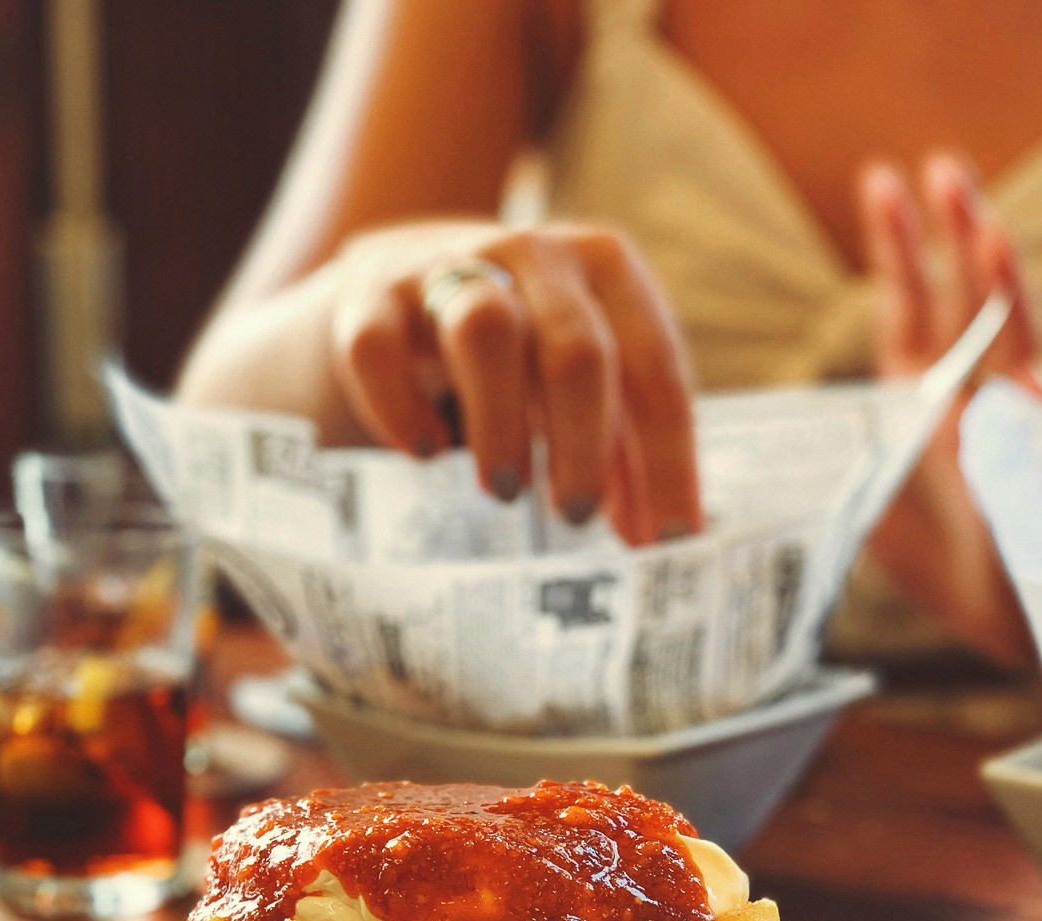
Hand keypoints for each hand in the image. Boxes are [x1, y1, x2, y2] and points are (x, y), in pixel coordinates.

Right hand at [328, 221, 702, 544]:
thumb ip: (625, 449)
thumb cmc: (520, 350)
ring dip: (501, 422)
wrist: (404, 282)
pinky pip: (380, 348)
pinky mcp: (372, 296)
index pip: (656, 371)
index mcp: (607, 270)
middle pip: (577, 351)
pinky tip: (423, 453)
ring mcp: (449, 267)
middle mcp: (534, 255)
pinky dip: (401, 407)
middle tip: (575, 516)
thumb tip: (658, 541)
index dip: (669, 463)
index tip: (667, 543)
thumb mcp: (584, 381)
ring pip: (485, 332)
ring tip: (505, 491)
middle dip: (584, 445)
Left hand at [856, 154, 1041, 663]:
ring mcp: (1016, 417)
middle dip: (951, 235)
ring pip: (1006, 330)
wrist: (1009, 618)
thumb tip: (796, 439)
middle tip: (936, 167)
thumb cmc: (945, 570)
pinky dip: (1021, 362)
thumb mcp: (873, 511)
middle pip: (961, 300)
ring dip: (992, 275)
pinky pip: (1034, 400)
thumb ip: (851, 463)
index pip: (909, 310)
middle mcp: (972, 395)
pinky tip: (1014, 335)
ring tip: (978, 217)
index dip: (899, 251)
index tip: (883, 183)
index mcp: (923, 402)